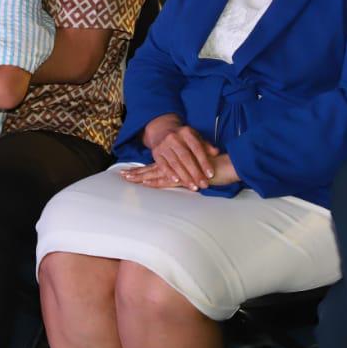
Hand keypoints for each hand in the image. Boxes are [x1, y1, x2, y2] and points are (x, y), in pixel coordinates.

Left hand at [122, 154, 239, 189]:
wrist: (223, 166)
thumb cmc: (212, 169)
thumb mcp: (196, 171)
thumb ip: (188, 172)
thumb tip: (180, 177)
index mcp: (176, 164)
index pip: (156, 167)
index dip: (143, 169)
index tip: (130, 171)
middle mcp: (174, 166)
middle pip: (152, 169)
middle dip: (137, 172)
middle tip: (122, 175)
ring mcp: (177, 170)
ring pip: (155, 173)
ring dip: (141, 176)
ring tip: (127, 178)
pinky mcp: (182, 177)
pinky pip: (166, 179)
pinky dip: (155, 181)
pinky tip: (146, 183)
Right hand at [141, 114, 219, 190]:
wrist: (162, 131)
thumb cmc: (183, 138)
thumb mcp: (195, 138)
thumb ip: (205, 146)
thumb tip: (216, 152)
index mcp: (186, 132)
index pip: (197, 148)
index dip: (204, 162)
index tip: (210, 174)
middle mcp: (174, 137)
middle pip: (186, 157)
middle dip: (195, 173)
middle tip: (203, 184)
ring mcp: (163, 145)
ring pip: (175, 163)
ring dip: (185, 176)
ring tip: (193, 186)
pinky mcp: (156, 153)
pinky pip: (163, 165)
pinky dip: (170, 173)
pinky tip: (177, 181)